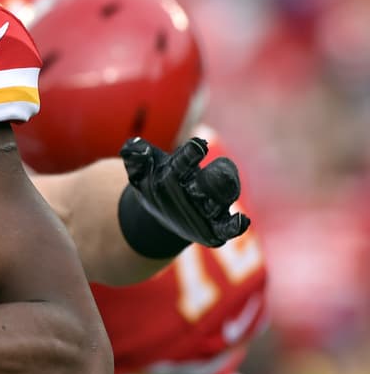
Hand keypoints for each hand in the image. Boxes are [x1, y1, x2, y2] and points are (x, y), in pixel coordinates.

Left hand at [120, 137, 249, 247]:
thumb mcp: (139, 172)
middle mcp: (202, 184)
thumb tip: (132, 146)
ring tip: (225, 195)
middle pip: (216, 177)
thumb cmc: (152, 183)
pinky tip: (242, 222)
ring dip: (224, 197)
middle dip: (216, 175)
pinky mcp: (216, 228)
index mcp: (182, 168)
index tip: (197, 147)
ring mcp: (211, 205)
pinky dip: (236, 225)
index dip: (192, 153)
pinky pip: (229, 227)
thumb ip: (134, 157)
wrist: (158, 210)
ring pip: (224, 199)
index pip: (188, 158)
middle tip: (216, 173)